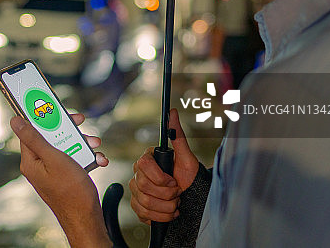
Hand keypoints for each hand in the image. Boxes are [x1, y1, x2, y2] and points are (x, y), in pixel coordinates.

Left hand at [11, 113, 111, 247]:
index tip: (52, 106)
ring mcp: (53, 171)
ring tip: (94, 143)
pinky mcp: (65, 176)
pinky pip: (74, 160)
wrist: (87, 219)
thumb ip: (34, 138)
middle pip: (50, 136)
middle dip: (68, 129)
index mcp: (30, 161)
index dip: (42, 117)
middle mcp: (39, 165)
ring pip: (65, 146)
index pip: (31, 130)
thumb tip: (15, 120)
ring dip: (82, 143)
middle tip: (80, 121)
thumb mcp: (53, 158)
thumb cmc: (70, 191)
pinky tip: (98, 159)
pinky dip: (87, 157)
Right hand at [129, 108, 198, 224]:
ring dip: (165, 207)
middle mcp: (138, 174)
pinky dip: (160, 217)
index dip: (160, 177)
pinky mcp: (138, 206)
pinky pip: (142, 214)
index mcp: (147, 160)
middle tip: (178, 192)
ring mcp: (136, 191)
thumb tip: (172, 112)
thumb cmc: (190, 178)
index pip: (143, 165)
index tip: (174, 181)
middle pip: (142, 186)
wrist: (192, 200)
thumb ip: (178, 135)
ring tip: (175, 202)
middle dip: (166, 194)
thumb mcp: (187, 158)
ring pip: (143, 202)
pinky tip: (169, 212)